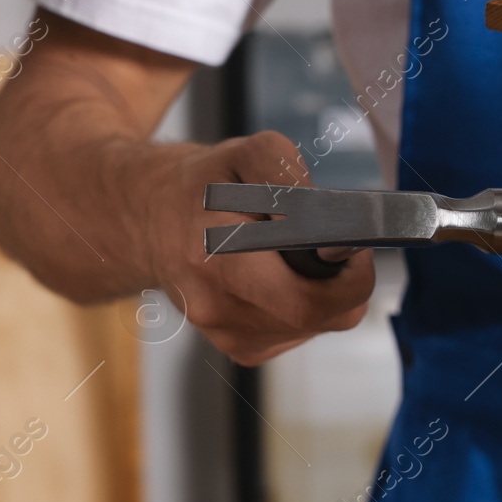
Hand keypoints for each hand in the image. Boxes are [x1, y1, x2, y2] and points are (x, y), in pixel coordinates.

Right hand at [126, 130, 375, 364]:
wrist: (148, 218)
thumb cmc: (203, 185)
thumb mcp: (248, 154)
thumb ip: (288, 177)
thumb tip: (321, 212)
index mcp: (218, 263)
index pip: (307, 300)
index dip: (348, 277)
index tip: (354, 246)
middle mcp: (218, 309)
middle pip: (319, 318)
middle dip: (346, 285)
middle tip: (343, 250)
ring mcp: (226, 334)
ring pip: (314, 327)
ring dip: (327, 295)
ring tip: (305, 257)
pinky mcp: (238, 346)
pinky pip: (298, 334)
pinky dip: (308, 307)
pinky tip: (287, 277)